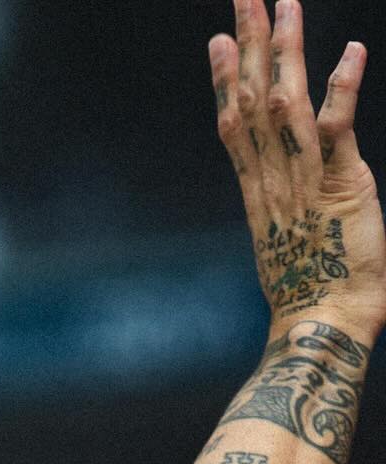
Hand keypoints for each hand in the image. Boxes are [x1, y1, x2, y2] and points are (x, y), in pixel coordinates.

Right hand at [213, 0, 385, 344]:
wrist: (321, 326)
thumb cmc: (315, 299)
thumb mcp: (292, 247)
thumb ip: (291, 215)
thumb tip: (290, 207)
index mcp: (261, 194)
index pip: (236, 126)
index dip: (225, 81)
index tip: (218, 42)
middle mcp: (274, 180)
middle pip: (252, 101)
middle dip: (249, 45)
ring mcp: (302, 180)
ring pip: (286, 103)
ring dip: (286, 51)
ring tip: (286, 2)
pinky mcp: (338, 184)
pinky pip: (336, 127)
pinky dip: (342, 87)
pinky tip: (350, 50)